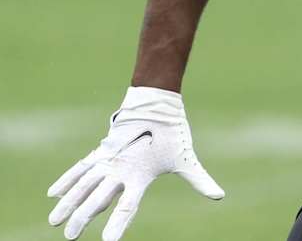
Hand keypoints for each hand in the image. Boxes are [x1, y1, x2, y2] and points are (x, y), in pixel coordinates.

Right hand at [47, 87, 222, 239]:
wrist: (155, 103)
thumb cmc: (172, 133)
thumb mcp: (186, 158)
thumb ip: (199, 180)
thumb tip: (220, 196)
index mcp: (140, 175)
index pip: (128, 205)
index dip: (118, 223)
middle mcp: (120, 169)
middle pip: (96, 198)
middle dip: (82, 218)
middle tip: (70, 237)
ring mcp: (108, 159)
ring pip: (82, 185)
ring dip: (68, 202)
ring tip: (54, 221)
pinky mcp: (101, 151)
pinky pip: (80, 168)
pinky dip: (66, 180)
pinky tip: (53, 193)